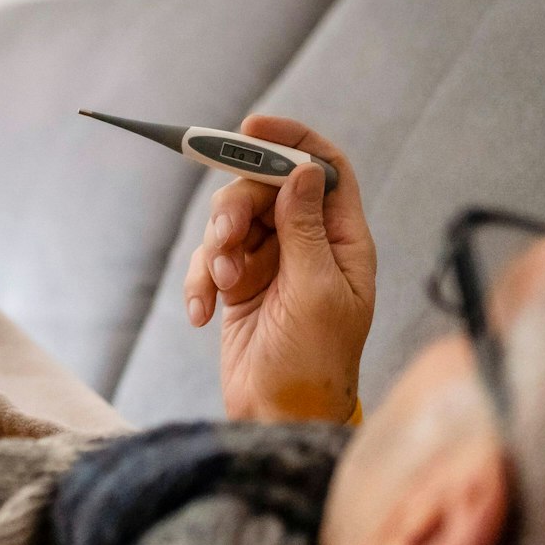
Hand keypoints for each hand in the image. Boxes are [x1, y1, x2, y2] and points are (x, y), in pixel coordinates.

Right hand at [182, 115, 375, 423]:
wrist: (278, 417)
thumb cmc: (314, 364)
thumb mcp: (316, 291)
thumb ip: (306, 228)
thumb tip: (303, 170)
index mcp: (343, 240)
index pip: (324, 168)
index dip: (292, 139)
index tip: (252, 127)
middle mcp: (309, 243)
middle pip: (264, 188)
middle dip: (236, 208)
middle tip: (224, 240)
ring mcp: (271, 262)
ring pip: (231, 220)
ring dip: (216, 248)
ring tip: (219, 286)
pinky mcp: (238, 284)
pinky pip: (210, 259)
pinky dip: (200, 280)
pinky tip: (203, 314)